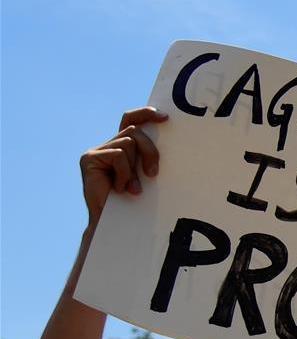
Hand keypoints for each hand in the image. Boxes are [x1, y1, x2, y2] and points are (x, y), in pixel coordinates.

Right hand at [80, 107, 167, 223]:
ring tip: (131, 189)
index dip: (145, 114)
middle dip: (149, 151)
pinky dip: (124, 174)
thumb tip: (164, 139)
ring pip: (128, 144)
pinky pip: (119, 156)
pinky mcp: (89, 158)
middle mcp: (106, 146)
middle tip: (153, 174)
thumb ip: (145, 157)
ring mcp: (96, 151)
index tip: (164, 117)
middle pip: (134, 132)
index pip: (130, 120)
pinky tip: (120, 189)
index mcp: (119, 148)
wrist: (110, 225)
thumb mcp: (142, 176)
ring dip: (134, 170)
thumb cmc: (131, 204)